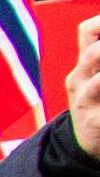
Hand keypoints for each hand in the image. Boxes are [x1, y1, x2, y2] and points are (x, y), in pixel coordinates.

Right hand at [67, 14, 99, 163]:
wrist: (82, 145)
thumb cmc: (98, 104)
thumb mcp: (96, 77)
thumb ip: (99, 56)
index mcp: (83, 66)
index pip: (88, 31)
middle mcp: (79, 81)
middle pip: (94, 53)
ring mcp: (83, 102)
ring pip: (98, 82)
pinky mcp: (93, 122)